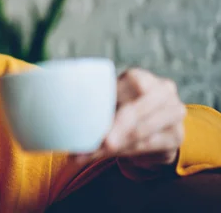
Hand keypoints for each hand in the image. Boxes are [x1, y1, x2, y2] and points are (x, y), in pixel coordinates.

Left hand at [72, 68, 186, 170]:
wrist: (154, 126)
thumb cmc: (122, 108)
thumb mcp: (110, 101)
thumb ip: (92, 103)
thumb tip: (58, 112)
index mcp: (139, 77)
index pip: (121, 92)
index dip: (105, 107)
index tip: (84, 120)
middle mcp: (162, 91)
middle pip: (134, 111)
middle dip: (112, 130)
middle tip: (94, 146)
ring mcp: (174, 112)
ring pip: (139, 132)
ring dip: (113, 147)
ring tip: (87, 156)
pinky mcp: (176, 135)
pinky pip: (148, 146)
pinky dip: (125, 153)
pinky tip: (110, 156)